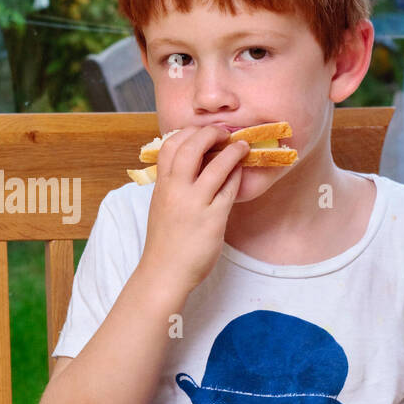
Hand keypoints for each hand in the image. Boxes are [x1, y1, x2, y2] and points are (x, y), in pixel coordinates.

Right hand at [137, 125, 247, 295]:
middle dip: (210, 134)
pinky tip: (241, 172)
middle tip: (224, 133)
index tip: (201, 131)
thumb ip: (174, 183)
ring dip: (232, 151)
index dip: (188, 132)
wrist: (164, 272)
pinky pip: (229, 190)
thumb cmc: (165, 240)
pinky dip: (236, 176)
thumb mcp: (162, 205)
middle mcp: (175, 190)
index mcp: (161, 185)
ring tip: (242, 146)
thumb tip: (195, 164)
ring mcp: (194, 204)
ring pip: (216, 166)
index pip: (169, 145)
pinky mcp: (212, 219)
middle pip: (191, 147)